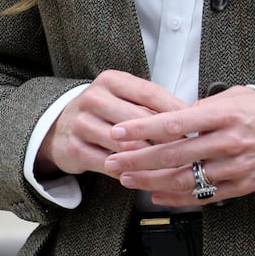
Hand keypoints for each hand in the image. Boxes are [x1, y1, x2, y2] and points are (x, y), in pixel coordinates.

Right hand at [35, 70, 186, 178]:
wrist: (59, 126)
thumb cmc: (105, 111)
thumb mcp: (124, 97)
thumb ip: (151, 104)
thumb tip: (192, 115)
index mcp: (111, 80)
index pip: (149, 93)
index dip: (175, 109)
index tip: (196, 123)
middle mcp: (94, 98)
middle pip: (139, 119)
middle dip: (166, 136)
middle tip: (188, 148)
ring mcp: (81, 123)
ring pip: (125, 143)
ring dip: (150, 156)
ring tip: (171, 164)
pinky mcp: (74, 148)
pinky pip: (108, 164)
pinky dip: (129, 171)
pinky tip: (145, 175)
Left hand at [104, 86, 254, 206]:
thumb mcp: (236, 96)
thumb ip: (203, 108)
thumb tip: (172, 117)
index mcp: (226, 114)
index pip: (176, 123)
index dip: (143, 129)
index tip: (120, 131)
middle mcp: (229, 142)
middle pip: (174, 155)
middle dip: (138, 159)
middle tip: (113, 159)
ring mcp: (235, 166)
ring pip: (185, 179)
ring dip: (151, 181)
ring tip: (127, 178)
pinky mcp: (241, 186)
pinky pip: (202, 195)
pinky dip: (176, 197)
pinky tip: (155, 194)